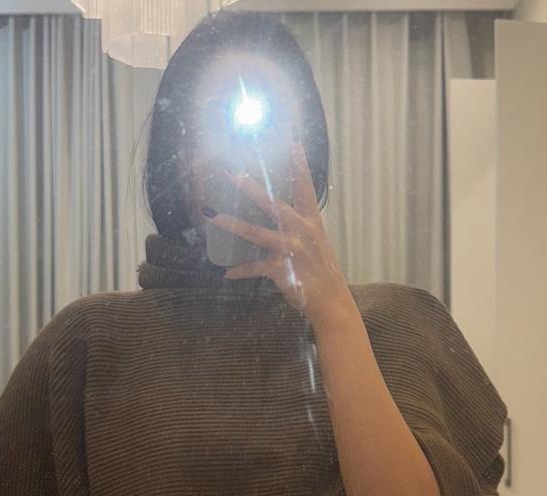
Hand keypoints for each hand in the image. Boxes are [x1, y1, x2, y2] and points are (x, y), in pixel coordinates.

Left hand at [205, 138, 350, 324]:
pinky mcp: (281, 269)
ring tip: (214, 217)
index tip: (292, 142)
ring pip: (256, 233)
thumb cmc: (324, 273)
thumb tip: (283, 222)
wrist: (332, 301)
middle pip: (272, 204)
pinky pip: (254, 267)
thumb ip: (300, 230)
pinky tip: (227, 273)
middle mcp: (301, 231)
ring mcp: (290, 249)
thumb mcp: (317, 245)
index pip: (305, 188)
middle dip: (250, 188)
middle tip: (232, 174)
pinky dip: (240, 271)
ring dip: (232, 224)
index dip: (299, 165)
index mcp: (312, 222)